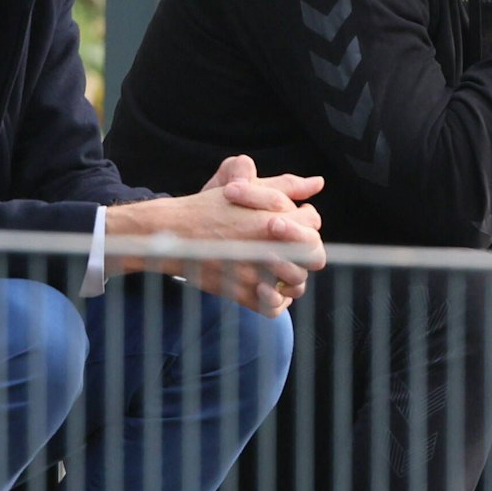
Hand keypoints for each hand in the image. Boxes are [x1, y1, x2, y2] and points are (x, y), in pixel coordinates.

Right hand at [108, 165, 326, 315]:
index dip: (306, 225)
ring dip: (293, 277)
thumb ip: (286, 186)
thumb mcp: (248, 189)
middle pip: (313, 258)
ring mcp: (256, 274)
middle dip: (307, 253)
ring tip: (278, 267)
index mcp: (273, 220)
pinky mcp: (241, 294)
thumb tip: (318, 182)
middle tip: (289, 249)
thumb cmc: (211, 208)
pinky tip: (267, 288)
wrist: (172, 233)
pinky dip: (275, 301)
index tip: (291, 225)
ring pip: (297, 284)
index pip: (314, 227)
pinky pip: (274, 308)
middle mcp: (269, 249)